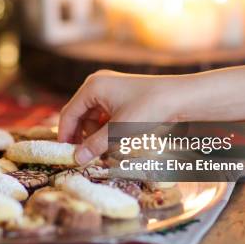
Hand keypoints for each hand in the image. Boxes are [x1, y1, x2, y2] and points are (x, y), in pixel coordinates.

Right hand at [58, 70, 183, 164]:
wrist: (180, 97)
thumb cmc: (149, 108)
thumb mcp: (119, 129)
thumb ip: (96, 144)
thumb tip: (77, 159)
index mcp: (92, 87)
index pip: (69, 113)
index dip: (65, 135)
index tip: (64, 154)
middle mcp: (97, 84)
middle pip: (79, 114)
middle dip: (82, 136)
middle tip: (84, 156)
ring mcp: (108, 88)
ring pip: (92, 117)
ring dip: (95, 135)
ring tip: (104, 150)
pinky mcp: (119, 95)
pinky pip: (104, 114)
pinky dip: (105, 128)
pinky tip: (113, 141)